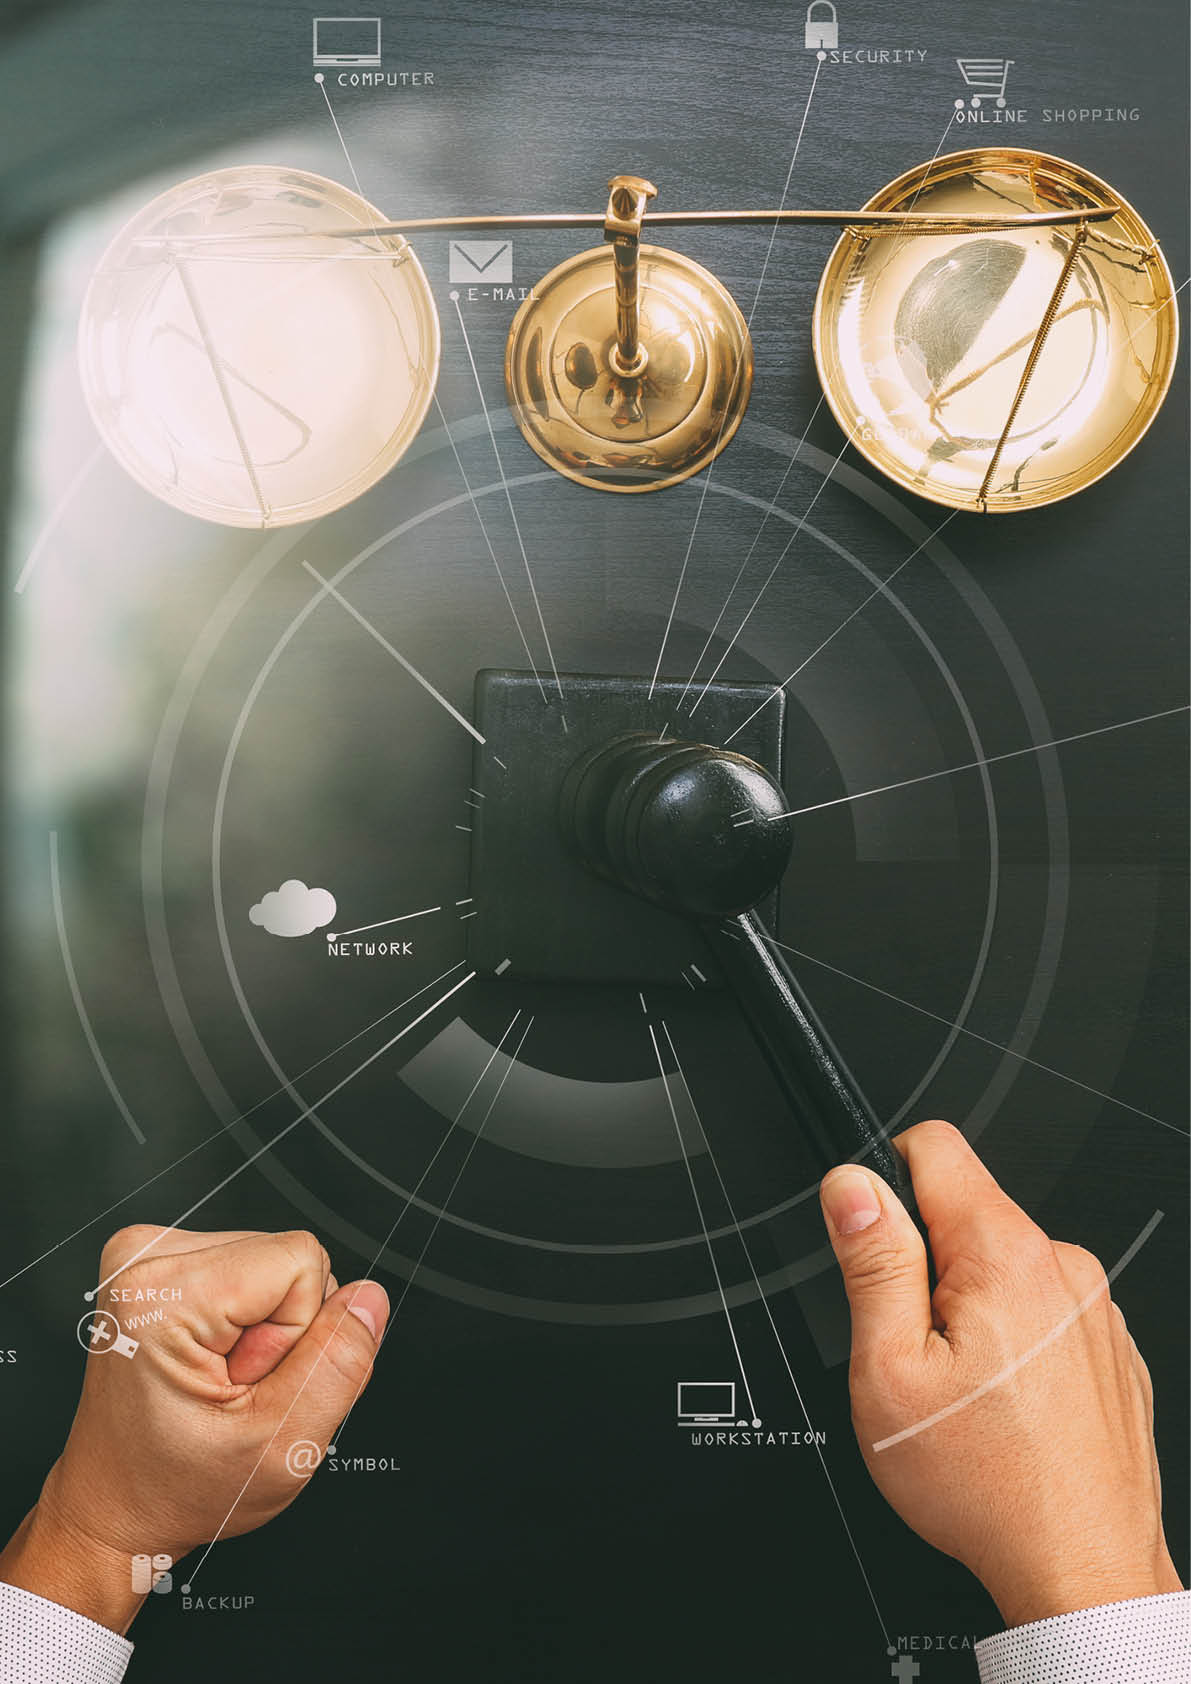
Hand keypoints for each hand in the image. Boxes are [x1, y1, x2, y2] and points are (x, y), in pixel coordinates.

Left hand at [0, 1225, 388, 1631]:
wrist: (114, 1508)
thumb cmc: (175, 1487)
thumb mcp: (280, 1447)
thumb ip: (338, 1365)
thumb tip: (369, 1299)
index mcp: (165, 1295)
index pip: (302, 1261)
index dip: (296, 1333)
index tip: (247, 1383)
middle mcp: (145, 1261)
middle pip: (285, 1255)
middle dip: (279, 1329)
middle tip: (231, 1388)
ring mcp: (145, 1258)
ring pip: (270, 1261)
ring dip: (262, 1327)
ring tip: (217, 1380)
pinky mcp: (156, 1265)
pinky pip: (246, 1268)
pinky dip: (241, 1319)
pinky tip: (208, 1362)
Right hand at [820, 1120, 1181, 1627]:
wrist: (1081, 1572)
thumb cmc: (988, 1487)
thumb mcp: (888, 1371)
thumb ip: (872, 1263)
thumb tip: (852, 1184)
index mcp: (1004, 1254)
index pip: (934, 1144)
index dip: (885, 1179)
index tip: (878, 1240)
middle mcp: (1063, 1267)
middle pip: (968, 1214)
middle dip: (927, 1265)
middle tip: (918, 1350)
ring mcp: (1096, 1310)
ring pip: (1006, 1269)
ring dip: (973, 1309)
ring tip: (965, 1393)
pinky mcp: (1112, 1350)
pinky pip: (1044, 1314)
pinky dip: (1016, 1345)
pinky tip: (1005, 1410)